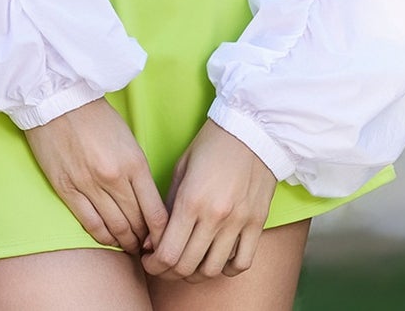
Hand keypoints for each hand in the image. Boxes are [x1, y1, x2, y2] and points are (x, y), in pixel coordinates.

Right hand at [22, 97, 168, 255]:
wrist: (57, 98)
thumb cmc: (95, 115)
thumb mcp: (127, 139)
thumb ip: (138, 171)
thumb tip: (146, 204)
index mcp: (134, 162)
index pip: (155, 213)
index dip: (162, 235)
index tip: (162, 241)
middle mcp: (114, 178)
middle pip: (137, 224)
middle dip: (145, 240)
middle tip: (147, 247)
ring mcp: (89, 185)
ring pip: (115, 228)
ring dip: (125, 242)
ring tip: (130, 246)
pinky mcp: (67, 189)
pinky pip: (90, 224)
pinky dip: (102, 237)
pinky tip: (109, 239)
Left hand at [140, 117, 277, 282]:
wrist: (251, 130)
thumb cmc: (211, 144)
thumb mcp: (181, 168)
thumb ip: (168, 205)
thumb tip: (153, 239)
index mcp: (191, 200)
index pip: (168, 252)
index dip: (153, 264)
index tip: (148, 260)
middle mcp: (215, 217)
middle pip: (187, 266)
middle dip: (168, 272)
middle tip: (162, 265)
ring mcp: (239, 223)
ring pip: (213, 270)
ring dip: (195, 273)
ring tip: (187, 264)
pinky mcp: (257, 224)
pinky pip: (242, 263)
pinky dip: (227, 269)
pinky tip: (216, 260)